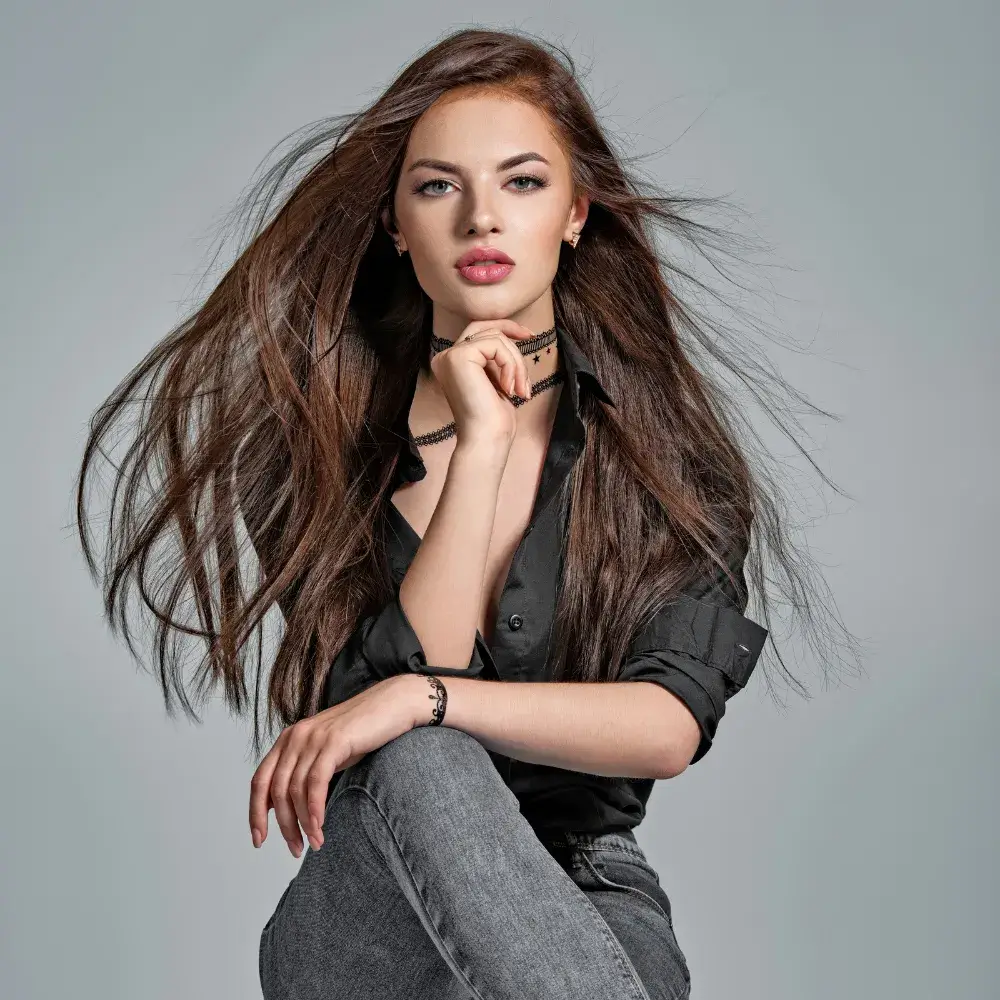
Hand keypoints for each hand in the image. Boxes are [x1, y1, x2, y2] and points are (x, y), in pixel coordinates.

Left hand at [248, 675, 422, 855]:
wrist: (394, 704)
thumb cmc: (364, 732)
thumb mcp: (327, 752)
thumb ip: (307, 772)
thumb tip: (292, 807)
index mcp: (288, 739)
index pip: (259, 780)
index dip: (255, 813)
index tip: (259, 840)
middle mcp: (295, 736)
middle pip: (275, 790)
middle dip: (284, 825)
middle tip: (296, 849)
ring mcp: (313, 737)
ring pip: (294, 790)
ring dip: (303, 823)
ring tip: (315, 842)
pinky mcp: (333, 741)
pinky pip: (315, 782)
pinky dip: (315, 809)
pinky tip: (320, 826)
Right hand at [430, 319, 537, 449]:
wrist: (486, 439)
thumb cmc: (494, 418)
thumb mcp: (496, 380)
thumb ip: (495, 359)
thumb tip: (512, 335)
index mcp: (451, 363)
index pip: (476, 332)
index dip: (503, 328)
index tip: (527, 335)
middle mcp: (445, 357)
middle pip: (482, 326)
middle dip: (510, 329)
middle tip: (531, 337)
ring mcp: (449, 356)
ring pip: (495, 338)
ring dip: (516, 363)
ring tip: (520, 388)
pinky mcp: (459, 357)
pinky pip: (496, 346)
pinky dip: (511, 365)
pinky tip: (509, 389)